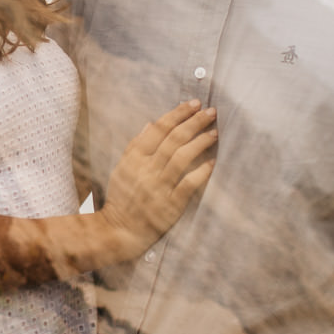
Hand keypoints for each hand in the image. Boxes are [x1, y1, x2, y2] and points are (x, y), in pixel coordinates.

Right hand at [100, 101, 216, 254]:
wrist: (119, 229)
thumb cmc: (122, 197)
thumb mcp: (122, 167)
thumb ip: (136, 145)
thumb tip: (150, 123)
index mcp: (135, 157)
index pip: (159, 129)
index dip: (178, 114)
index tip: (193, 104)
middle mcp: (147, 169)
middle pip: (174, 139)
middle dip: (194, 122)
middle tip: (211, 112)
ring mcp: (159, 186)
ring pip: (182, 157)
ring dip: (200, 142)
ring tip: (214, 132)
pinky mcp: (171, 204)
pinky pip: (189, 184)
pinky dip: (201, 172)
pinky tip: (212, 162)